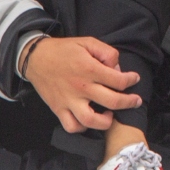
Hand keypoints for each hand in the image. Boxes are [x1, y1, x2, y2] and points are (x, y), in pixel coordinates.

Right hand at [24, 34, 141, 133]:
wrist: (35, 58)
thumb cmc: (63, 50)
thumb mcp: (87, 42)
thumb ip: (106, 52)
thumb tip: (117, 67)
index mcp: (89, 69)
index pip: (119, 80)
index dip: (131, 80)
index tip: (134, 79)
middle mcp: (81, 87)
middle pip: (113, 102)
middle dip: (129, 102)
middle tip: (135, 101)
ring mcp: (69, 101)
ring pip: (92, 121)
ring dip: (106, 121)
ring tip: (111, 115)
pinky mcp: (58, 109)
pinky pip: (72, 126)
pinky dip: (82, 128)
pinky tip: (90, 121)